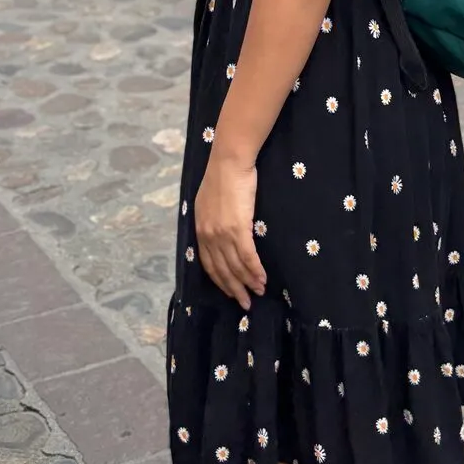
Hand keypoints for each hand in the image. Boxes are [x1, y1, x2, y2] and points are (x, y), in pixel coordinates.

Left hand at [194, 151, 264, 309]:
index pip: (209, 264)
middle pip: (222, 270)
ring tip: (259, 291)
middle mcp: (209, 236)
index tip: (230, 291)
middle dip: (234, 289)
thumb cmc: (222, 176)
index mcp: (200, 230)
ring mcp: (222, 234)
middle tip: (245, 302)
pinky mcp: (238, 228)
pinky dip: (255, 270)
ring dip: (248, 282)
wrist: (229, 161)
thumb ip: (211, 220)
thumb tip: (220, 232)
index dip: (220, 280)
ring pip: (236, 266)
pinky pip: (247, 257)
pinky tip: (262, 278)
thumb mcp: (207, 201)